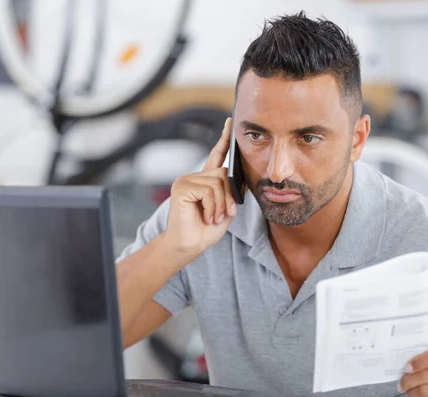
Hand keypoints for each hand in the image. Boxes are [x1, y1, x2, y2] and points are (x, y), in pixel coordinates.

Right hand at [163, 117, 237, 258]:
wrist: (188, 245)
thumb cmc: (206, 230)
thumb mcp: (226, 209)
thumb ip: (233, 192)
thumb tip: (245, 178)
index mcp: (205, 180)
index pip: (216, 154)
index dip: (224, 138)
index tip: (230, 120)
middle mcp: (194, 176)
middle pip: (223, 174)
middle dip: (229, 196)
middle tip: (226, 214)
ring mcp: (186, 180)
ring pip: (218, 182)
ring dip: (221, 205)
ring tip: (214, 218)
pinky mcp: (181, 186)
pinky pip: (208, 190)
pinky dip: (212, 206)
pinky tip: (206, 216)